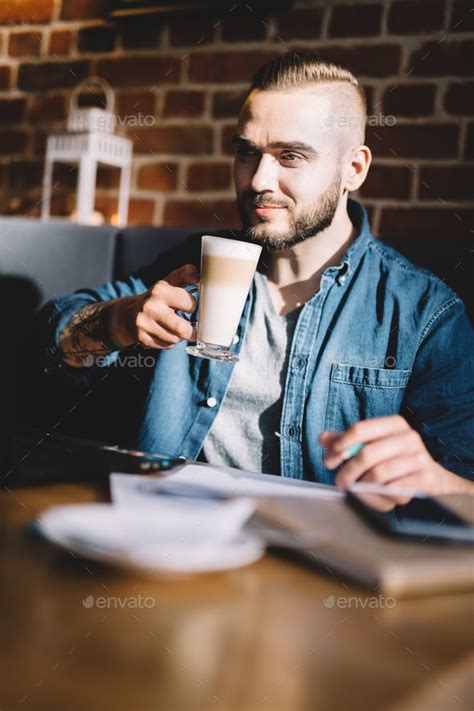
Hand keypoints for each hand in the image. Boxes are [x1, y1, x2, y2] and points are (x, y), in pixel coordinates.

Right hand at [118, 264, 198, 349]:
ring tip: (173, 328)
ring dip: (179, 336)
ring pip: (175, 339)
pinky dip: (169, 342)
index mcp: (160, 291)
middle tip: (191, 328)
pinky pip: (166, 345)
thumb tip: (198, 276)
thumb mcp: (169, 283)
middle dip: (190, 331)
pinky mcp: (142, 338)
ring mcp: (145, 324)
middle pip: (183, 329)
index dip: (192, 307)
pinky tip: (164, 334)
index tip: (188, 306)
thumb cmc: (156, 299)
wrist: (129, 315)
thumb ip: (185, 275)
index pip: (190, 304)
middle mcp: (150, 307)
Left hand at [319, 415, 473, 494]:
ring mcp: (418, 458)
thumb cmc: (396, 459)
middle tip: (339, 482)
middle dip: (347, 471)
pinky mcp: (424, 479)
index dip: (340, 445)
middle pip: (366, 454)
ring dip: (361, 486)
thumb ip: (348, 440)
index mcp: (395, 424)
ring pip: (378, 475)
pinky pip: (391, 491)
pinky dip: (376, 496)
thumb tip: (323, 438)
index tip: (329, 460)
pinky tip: (373, 495)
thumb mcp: (374, 444)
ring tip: (356, 489)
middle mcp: (408, 437)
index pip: (360, 429)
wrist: (434, 478)